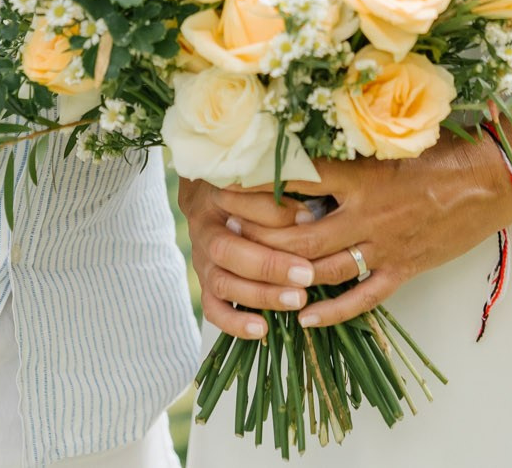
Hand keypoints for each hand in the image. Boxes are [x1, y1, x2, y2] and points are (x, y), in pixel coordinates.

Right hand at [181, 176, 330, 340]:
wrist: (213, 198)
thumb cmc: (248, 188)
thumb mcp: (262, 182)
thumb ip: (280, 197)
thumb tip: (306, 219)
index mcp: (215, 198)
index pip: (240, 206)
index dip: (273, 215)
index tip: (309, 220)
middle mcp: (204, 232)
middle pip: (227, 251)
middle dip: (269, 265)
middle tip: (306, 274)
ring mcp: (202, 261)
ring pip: (222, 283)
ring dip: (260, 294)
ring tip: (297, 300)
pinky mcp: (207, 286)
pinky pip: (213, 310)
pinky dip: (234, 323)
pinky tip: (261, 329)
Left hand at [196, 131, 511, 332]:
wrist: (497, 178)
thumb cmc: (451, 147)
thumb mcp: (398, 138)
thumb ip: (357, 142)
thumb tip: (315, 127)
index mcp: (363, 175)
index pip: (299, 178)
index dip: (261, 179)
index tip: (229, 175)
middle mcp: (367, 214)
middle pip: (298, 230)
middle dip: (259, 229)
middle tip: (225, 224)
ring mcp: (385, 246)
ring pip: (322, 268)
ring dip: (285, 270)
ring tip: (253, 269)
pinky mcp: (404, 269)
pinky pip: (362, 298)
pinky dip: (333, 312)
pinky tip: (306, 319)